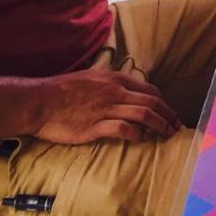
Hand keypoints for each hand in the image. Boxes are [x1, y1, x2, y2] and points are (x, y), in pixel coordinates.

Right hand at [33, 69, 180, 144]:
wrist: (40, 102)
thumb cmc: (63, 89)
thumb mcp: (92, 77)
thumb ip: (110, 83)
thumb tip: (125, 88)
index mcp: (115, 79)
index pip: (149, 90)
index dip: (163, 102)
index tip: (168, 112)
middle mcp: (115, 92)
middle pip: (151, 102)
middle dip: (168, 115)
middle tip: (176, 126)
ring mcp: (105, 109)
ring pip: (143, 115)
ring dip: (159, 125)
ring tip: (166, 134)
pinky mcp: (95, 127)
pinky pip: (123, 129)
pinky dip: (137, 134)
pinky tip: (141, 138)